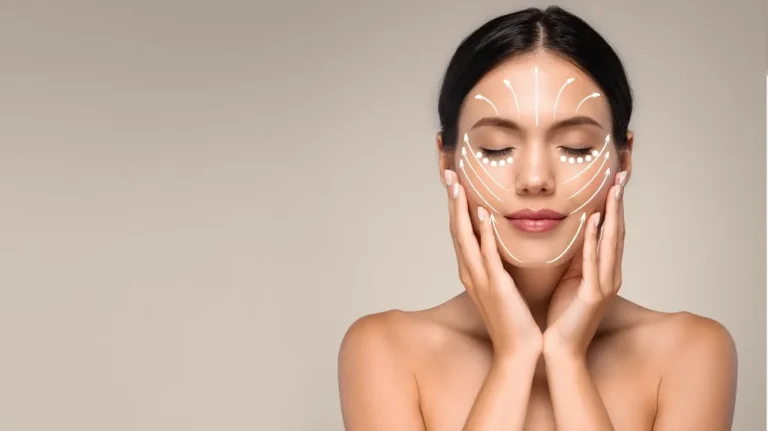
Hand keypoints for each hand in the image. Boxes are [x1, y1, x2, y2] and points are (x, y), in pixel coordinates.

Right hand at [445, 170, 541, 359]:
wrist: (517, 350)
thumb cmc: (514, 319)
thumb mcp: (501, 286)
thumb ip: (497, 265)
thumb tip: (502, 247)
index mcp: (471, 271)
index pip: (460, 231)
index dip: (455, 206)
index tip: (453, 182)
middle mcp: (470, 272)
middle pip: (456, 229)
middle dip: (452, 201)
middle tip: (448, 174)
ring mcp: (480, 279)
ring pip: (465, 238)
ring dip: (461, 210)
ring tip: (458, 186)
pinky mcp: (496, 286)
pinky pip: (488, 254)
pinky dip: (483, 233)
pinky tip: (482, 214)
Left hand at [543, 171, 626, 359]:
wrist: (559, 350)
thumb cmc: (562, 315)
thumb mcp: (570, 279)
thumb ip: (576, 257)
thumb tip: (573, 231)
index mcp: (604, 271)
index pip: (612, 232)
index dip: (614, 206)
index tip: (614, 180)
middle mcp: (609, 275)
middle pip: (617, 232)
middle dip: (619, 203)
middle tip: (621, 175)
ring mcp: (603, 286)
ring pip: (610, 243)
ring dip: (612, 215)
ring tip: (613, 189)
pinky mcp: (592, 296)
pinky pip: (593, 262)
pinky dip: (594, 241)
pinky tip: (594, 221)